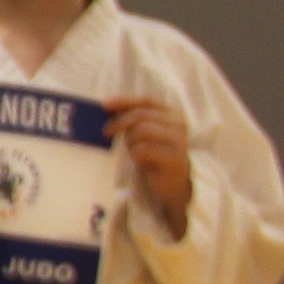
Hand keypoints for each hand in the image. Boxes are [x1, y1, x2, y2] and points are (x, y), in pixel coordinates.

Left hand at [105, 97, 191, 229]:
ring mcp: (179, 141)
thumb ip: (131, 119)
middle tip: (107, 132)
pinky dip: (135, 154)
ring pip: (142, 130)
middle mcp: (178, 124)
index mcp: (171, 114)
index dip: (124, 101)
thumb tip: (107, 107)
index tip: (104, 105)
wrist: (171, 182)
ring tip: (132, 151)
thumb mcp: (142, 132)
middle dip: (120, 123)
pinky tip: (140, 161)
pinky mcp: (174, 158)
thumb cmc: (153, 154)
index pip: (146, 101)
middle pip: (141, 115)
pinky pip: (144, 149)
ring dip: (130, 141)